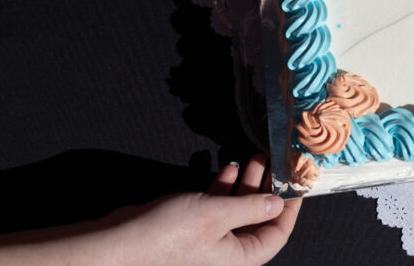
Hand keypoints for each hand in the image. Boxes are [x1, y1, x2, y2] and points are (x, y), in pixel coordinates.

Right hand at [0, 156, 300, 265]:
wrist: (117, 242)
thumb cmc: (167, 234)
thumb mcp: (218, 214)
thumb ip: (252, 207)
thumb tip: (277, 203)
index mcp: (240, 259)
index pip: (277, 235)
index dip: (289, 208)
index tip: (297, 182)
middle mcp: (226, 253)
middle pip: (258, 220)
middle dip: (266, 188)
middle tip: (272, 162)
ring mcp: (208, 241)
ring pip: (237, 210)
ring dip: (246, 184)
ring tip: (253, 158)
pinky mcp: (190, 228)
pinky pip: (216, 207)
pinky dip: (224, 188)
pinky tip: (227, 168)